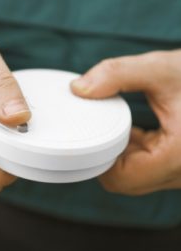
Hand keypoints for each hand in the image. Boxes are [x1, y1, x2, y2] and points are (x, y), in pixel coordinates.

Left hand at [71, 50, 180, 194]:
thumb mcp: (163, 69)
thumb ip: (117, 74)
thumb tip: (78, 88)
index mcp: (179, 156)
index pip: (119, 177)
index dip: (97, 158)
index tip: (89, 133)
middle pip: (123, 181)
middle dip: (106, 156)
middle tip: (100, 126)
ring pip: (134, 176)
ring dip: (119, 153)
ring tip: (118, 125)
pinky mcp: (180, 165)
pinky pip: (147, 168)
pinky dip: (133, 152)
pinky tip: (132, 129)